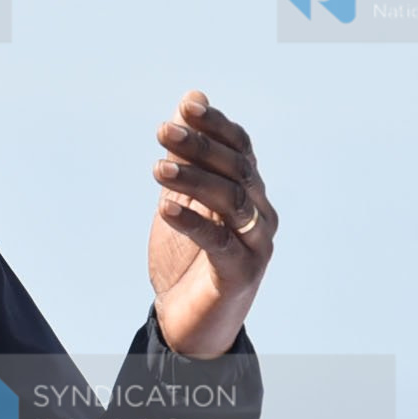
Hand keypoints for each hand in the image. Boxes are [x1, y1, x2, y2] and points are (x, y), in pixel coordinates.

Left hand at [147, 91, 274, 358]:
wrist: (189, 320)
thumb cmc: (187, 258)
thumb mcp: (182, 199)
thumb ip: (186, 156)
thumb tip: (191, 98)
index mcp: (248, 192)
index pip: (239, 148)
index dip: (216, 125)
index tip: (186, 105)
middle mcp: (260, 213)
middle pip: (237, 169)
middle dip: (200, 147)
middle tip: (162, 132)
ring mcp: (255, 243)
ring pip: (232, 201)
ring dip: (194, 180)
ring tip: (157, 169)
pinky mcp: (241, 273)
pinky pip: (219, 242)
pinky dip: (193, 223)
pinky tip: (166, 210)